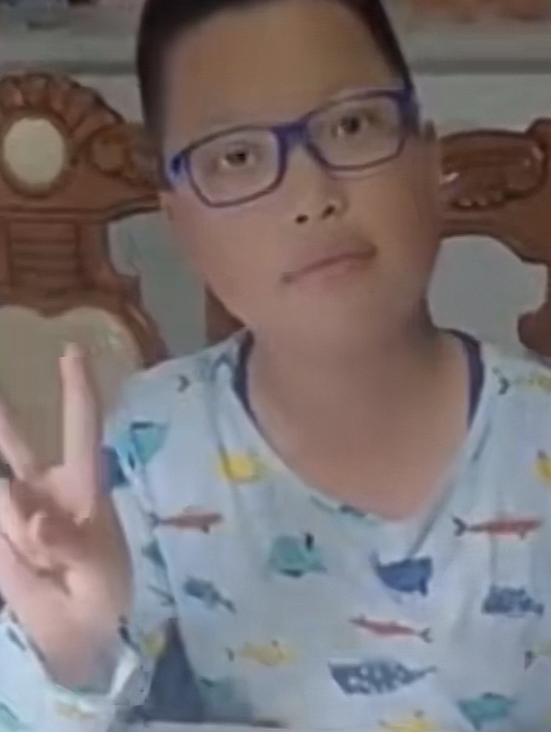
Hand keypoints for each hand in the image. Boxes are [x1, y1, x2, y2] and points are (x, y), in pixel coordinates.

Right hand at [0, 345, 130, 684]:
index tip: (73, 350)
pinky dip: (6, 546)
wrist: (76, 638)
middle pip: (16, 443)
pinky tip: (28, 562)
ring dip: (13, 533)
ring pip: (0, 496)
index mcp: (84, 487)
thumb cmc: (103, 595)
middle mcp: (45, 490)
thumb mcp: (98, 573)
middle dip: (2, 420)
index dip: (77, 390)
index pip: (81, 429)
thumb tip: (34, 515)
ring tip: (42, 566)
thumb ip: (68, 544)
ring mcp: (13, 513)